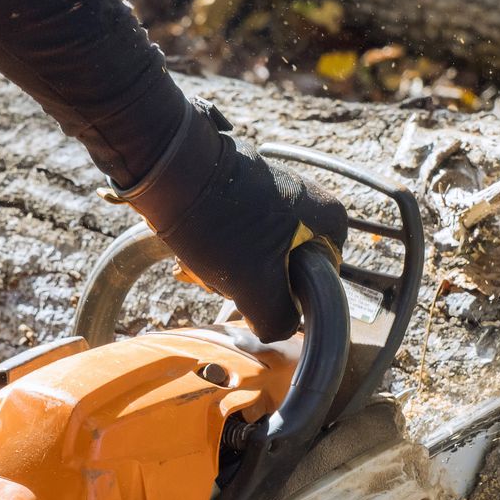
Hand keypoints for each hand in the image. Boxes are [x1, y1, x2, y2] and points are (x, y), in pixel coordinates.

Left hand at [111, 102, 347, 342]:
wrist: (169, 172)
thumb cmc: (219, 225)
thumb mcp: (257, 289)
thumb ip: (280, 321)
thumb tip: (281, 328)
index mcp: (329, 217)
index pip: (322, 282)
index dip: (288, 297)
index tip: (261, 288)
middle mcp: (310, 200)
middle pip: (287, 268)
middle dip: (253, 282)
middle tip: (226, 277)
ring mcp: (276, 192)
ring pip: (260, 254)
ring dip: (231, 269)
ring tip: (205, 262)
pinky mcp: (245, 189)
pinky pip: (241, 235)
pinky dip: (220, 247)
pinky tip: (198, 246)